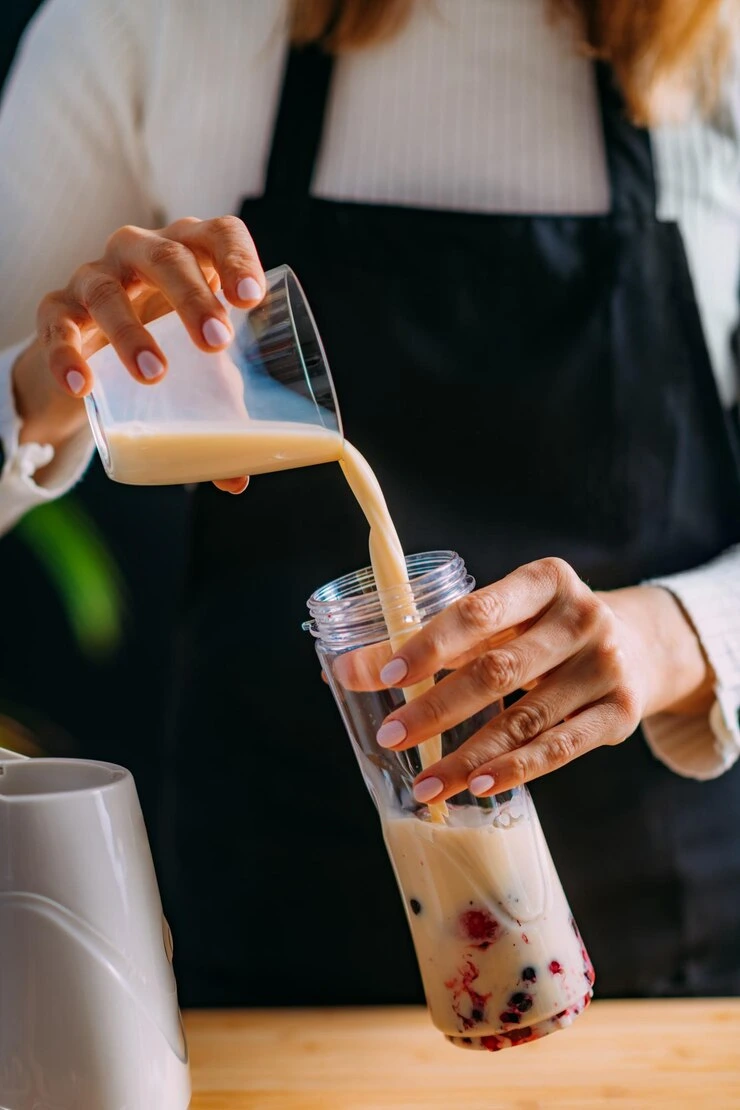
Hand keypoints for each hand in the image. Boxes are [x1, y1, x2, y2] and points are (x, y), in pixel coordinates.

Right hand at [12, 215, 264, 492]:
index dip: (236, 257)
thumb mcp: (200, 379)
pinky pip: (58, 328)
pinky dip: (67, 355)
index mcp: (192, 255)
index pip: (218, 234)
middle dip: (192, 296)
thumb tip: (237, 480)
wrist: (90, 360)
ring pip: (108, 289)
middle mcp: (141, 254)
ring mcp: (95, 279)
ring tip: (154, 373)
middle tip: (215, 341)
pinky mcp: (57, 312)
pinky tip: (83, 386)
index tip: (251, 298)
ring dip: (131, 331)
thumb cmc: (166, 353)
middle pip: (166, 255)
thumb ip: (222, 418)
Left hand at [344, 558, 712, 802]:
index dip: (430, 645)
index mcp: (546, 580)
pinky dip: (516, 770)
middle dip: (436, 707)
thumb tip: (345, 670)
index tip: (386, 678)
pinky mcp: (620, 713)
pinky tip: (478, 786)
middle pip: (497, 670)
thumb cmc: (544, 629)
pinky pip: (560, 748)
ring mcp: (606, 667)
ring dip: (468, 755)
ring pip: (524, 718)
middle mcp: (582, 618)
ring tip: (424, 783)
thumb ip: (436, 640)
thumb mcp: (503, 618)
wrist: (641, 644)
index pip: (479, 611)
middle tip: (390, 735)